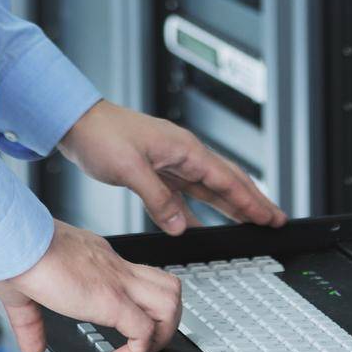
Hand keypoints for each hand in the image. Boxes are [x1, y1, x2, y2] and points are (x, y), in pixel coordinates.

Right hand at [0, 219, 181, 351]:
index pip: (138, 278)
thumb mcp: (23, 293)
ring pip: (170, 302)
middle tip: (145, 342)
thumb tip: (32, 347)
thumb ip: (31, 323)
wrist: (14, 241)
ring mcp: (117, 281)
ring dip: (161, 335)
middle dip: (166, 321)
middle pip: (168, 286)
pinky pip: (144, 330)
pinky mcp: (111, 299)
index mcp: (97, 260)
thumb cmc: (16, 255)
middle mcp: (114, 267)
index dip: (139, 307)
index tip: (123, 329)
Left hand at [58, 100, 288, 233]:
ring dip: (230, 206)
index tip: (271, 216)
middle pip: (226, 181)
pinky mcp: (155, 173)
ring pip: (208, 189)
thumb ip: (158, 199)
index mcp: (184, 149)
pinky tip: (198, 229)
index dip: (251, 200)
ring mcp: (170, 163)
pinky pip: (184, 197)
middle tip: (274, 220)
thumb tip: (180, 227)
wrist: (77, 123)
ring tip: (250, 222)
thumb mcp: (130, 169)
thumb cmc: (103, 134)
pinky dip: (196, 213)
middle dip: (252, 201)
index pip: (227, 179)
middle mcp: (182, 155)